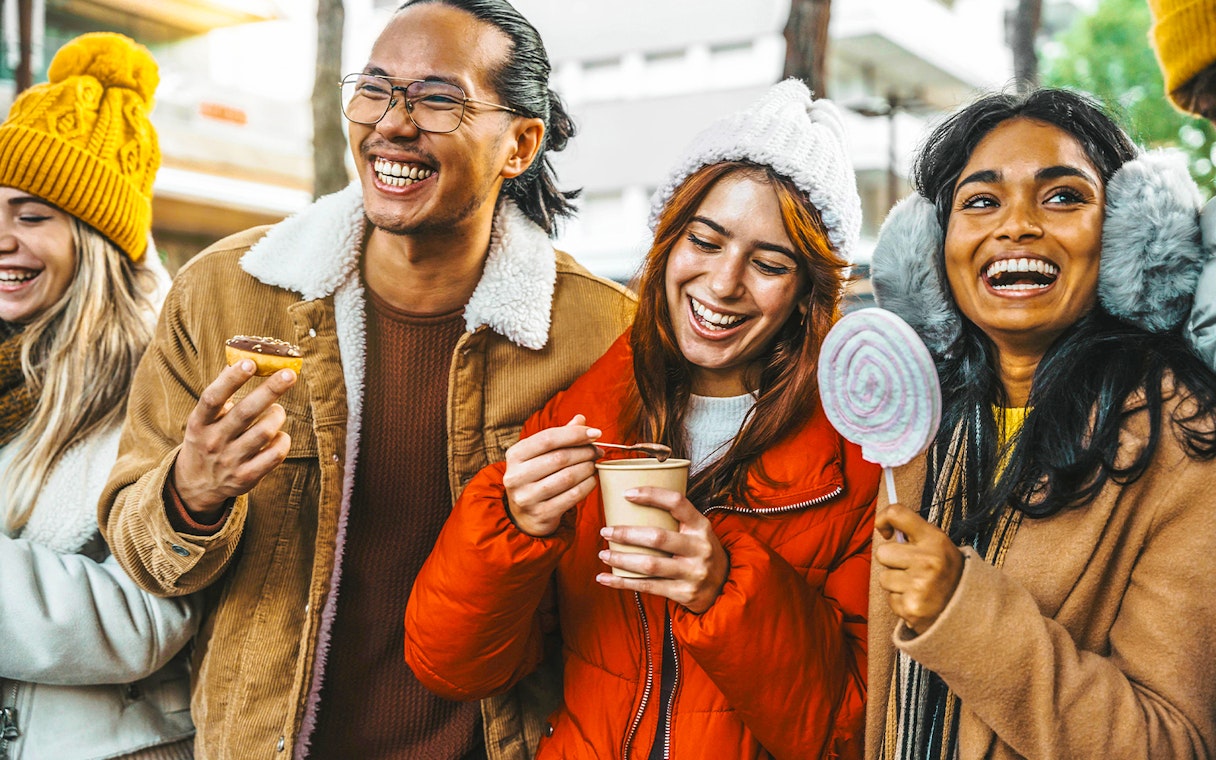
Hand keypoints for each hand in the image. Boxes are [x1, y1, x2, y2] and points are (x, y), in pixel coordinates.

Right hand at [173, 360, 296, 517]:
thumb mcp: (204, 419)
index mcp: (199, 423)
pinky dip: (283, 440)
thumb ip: (222, 395)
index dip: (231, 380)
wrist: (195, 485)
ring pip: (264, 432)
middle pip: (245, 413)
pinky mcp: (246, 477)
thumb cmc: (207, 439)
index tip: (250, 363)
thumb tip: (243, 361)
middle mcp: (213, 441)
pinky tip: (279, 435)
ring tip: (276, 411)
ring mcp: (230, 461)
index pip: (212, 398)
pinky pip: (275, 455)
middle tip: (289, 374)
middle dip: (270, 390)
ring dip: (277, 416)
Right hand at [503, 415, 600, 536]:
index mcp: (515, 455)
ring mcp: (527, 497)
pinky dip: (587, 486)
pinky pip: (572, 496)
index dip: (574, 434)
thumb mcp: (540, 454)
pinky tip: (591, 480)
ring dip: (587, 468)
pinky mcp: (541, 514)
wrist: (524, 515)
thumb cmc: (536, 477)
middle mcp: (516, 476)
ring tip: (594, 464)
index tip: (596, 433)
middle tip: (598, 451)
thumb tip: (581, 420)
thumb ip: (560, 436)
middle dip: (585, 452)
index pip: (548, 438)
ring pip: (567, 477)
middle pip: (559, 458)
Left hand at [595, 487, 727, 613]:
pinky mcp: (683, 593)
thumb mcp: (697, 531)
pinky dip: (622, 582)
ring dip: (621, 559)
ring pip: (650, 565)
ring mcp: (692, 573)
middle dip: (627, 534)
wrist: (724, 586)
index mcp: (701, 526)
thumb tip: (631, 502)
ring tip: (603, 554)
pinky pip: (647, 587)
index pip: (677, 503)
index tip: (627, 494)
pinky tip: (604, 578)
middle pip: (657, 538)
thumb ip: (675, 519)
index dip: (652, 495)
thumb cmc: (700, 551)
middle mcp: (700, 549)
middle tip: (605, 531)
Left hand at [874, 501, 963, 634]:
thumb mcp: (936, 544)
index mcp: (935, 539)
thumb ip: (913, 531)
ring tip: (916, 585)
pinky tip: (917, 599)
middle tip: (911, 568)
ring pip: (883, 578)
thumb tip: (883, 523)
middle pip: (882, 552)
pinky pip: (889, 599)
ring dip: (895, 583)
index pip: (898, 514)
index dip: (883, 519)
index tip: (885, 531)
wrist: (967, 607)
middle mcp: (928, 560)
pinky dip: (900, 600)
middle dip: (892, 561)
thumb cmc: (943, 570)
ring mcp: (920, 585)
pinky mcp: (912, 607)